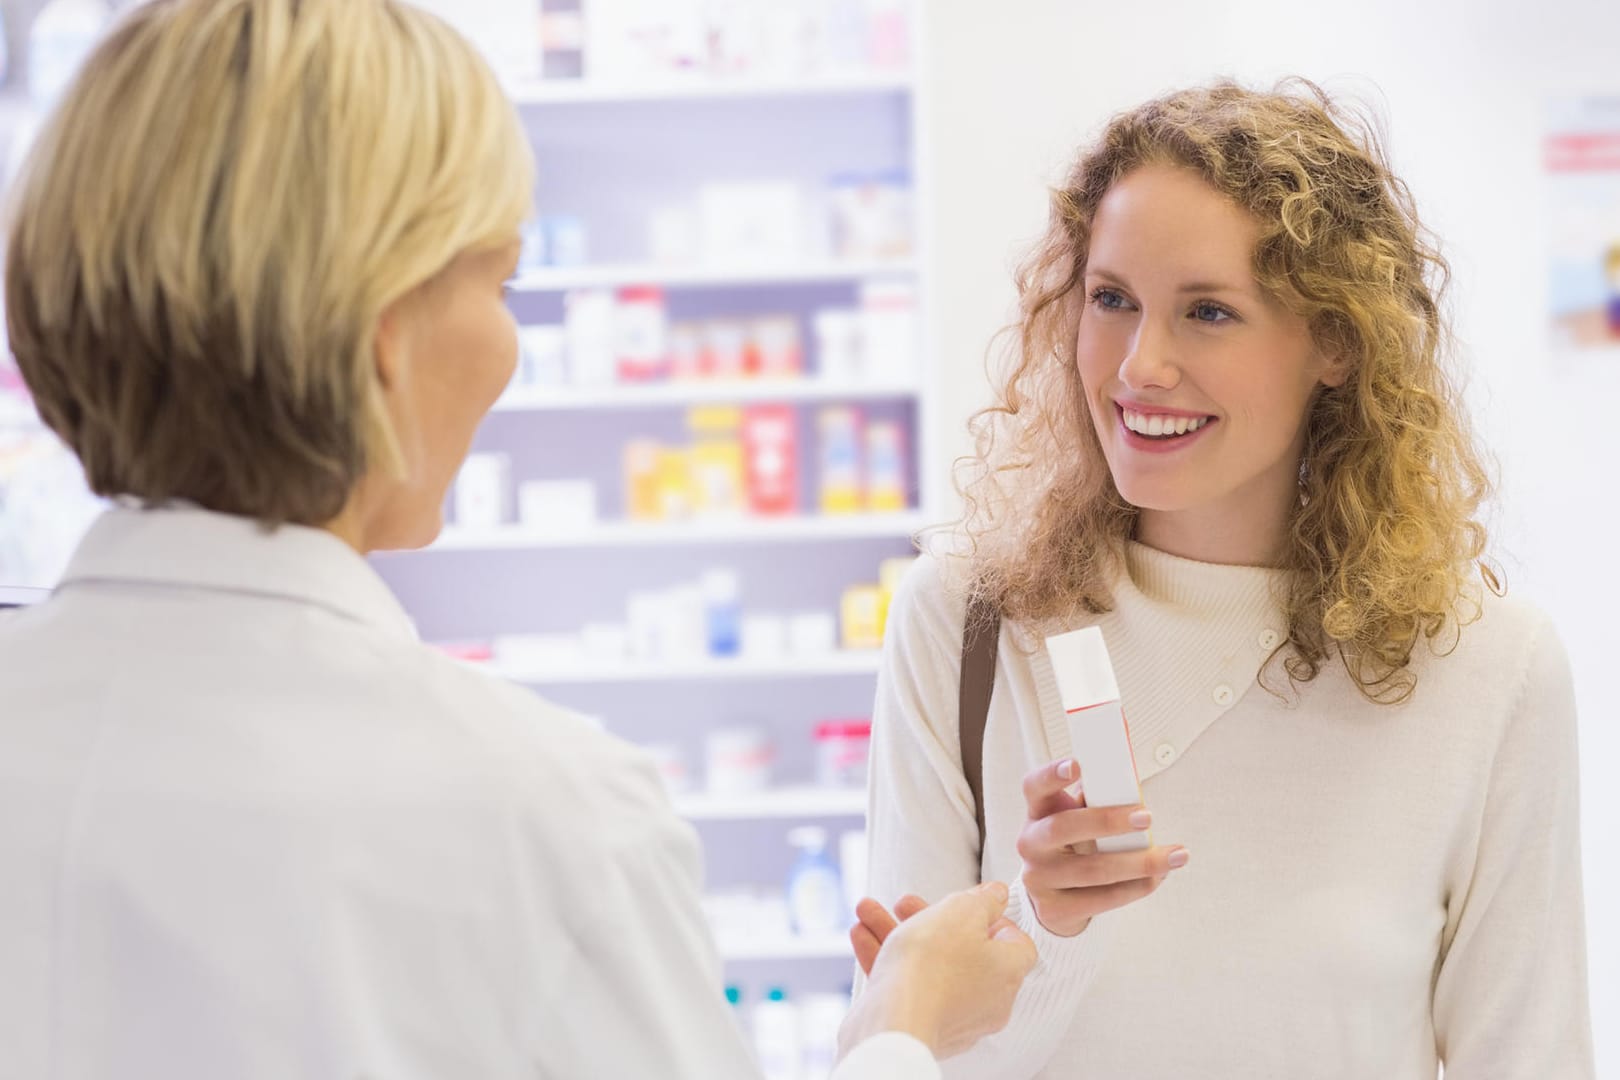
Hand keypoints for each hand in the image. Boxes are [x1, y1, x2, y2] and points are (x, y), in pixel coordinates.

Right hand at [840, 881, 1035, 1059]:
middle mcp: (986, 999)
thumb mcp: (962, 910)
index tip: (971, 905)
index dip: (995, 919)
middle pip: (962, 949)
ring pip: (927, 965)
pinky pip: (908, 987)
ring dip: (897, 933)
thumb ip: (983, 899)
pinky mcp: (921, 1025)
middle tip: (904, 903)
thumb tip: (997, 895)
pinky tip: (862, 935)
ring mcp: (953, 1016)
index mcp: (1007, 971)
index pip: (1016, 944)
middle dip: (926, 917)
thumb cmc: (933, 966)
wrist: (894, 1022)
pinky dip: (886, 960)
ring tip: (868, 912)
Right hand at [1017, 758, 1187, 936]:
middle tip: (1146, 817)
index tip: (1076, 764)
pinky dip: (1136, 888)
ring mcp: (1038, 878)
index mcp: (1037, 812)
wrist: (1054, 897)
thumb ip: (1097, 801)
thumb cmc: (1074, 845)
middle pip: (1063, 827)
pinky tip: (1158, 878)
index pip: (1035, 786)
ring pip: (1093, 870)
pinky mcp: (1054, 910)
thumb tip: (1131, 789)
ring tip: (1174, 855)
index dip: (1052, 773)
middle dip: (1108, 821)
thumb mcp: (1076, 818)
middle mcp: (1031, 843)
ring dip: (1139, 863)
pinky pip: (1102, 900)